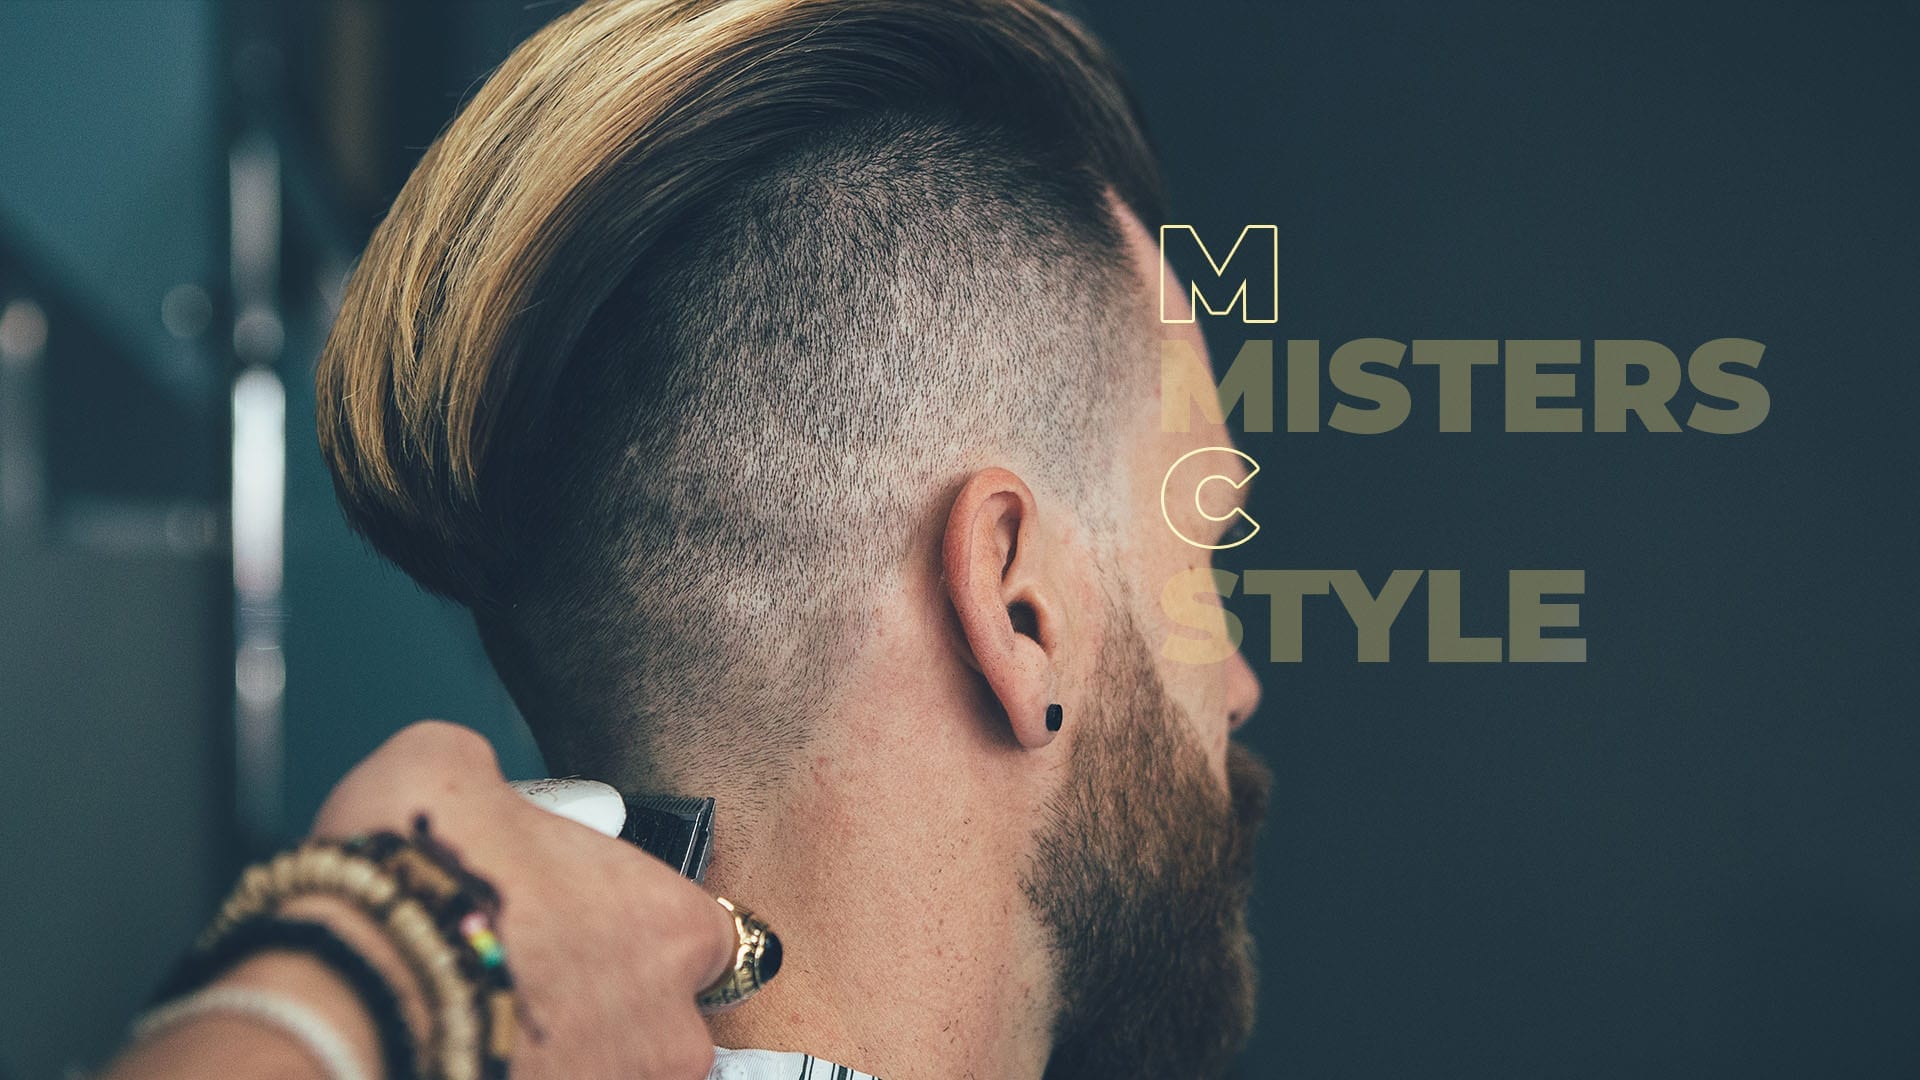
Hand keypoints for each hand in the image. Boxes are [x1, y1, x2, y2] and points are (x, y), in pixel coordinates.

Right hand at [310, 720, 742, 1079]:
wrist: (349, 991)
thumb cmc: (416, 880)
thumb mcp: (449, 768)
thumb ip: (495, 785)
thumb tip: (473, 789)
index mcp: (672, 926)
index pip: (711, 939)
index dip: (648, 934)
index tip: (600, 930)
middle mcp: (668, 1032)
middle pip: (665, 1025)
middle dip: (608, 1010)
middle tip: (529, 983)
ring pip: (610, 1072)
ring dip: (567, 1054)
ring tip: (489, 1021)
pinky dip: (514, 1073)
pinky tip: (467, 1051)